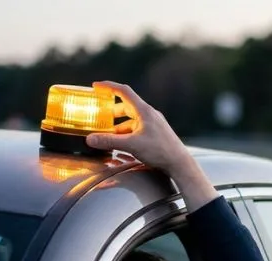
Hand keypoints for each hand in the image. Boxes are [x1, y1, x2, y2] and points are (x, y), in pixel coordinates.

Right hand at [85, 81, 218, 211]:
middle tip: (100, 116)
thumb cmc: (160, 151)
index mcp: (144, 111)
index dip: (109, 87)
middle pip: (126, 106)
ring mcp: (153, 124)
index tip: (97, 86)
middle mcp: (149, 114)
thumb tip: (91, 139)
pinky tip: (122, 142)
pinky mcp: (155, 133)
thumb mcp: (131, 145)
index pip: (124, 92)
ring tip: (108, 134)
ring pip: (131, 119)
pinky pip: (137, 128)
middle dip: (111, 111)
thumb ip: (110, 141)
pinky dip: (127, 133)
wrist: (180, 163)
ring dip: (118, 125)